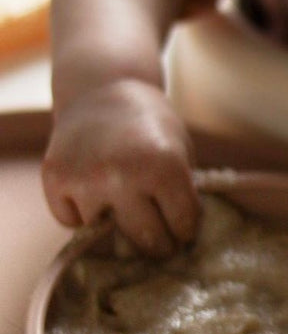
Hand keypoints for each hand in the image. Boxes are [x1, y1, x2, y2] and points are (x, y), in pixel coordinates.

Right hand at [42, 78, 200, 254]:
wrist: (102, 88)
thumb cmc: (150, 124)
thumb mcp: (181, 151)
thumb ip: (183, 194)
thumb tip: (182, 244)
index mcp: (164, 165)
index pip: (182, 224)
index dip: (186, 231)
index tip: (184, 232)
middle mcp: (122, 174)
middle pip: (146, 238)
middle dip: (159, 245)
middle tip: (163, 243)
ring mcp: (84, 179)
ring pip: (105, 236)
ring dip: (117, 229)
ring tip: (128, 213)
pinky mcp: (54, 179)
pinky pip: (72, 222)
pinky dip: (84, 217)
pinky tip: (96, 196)